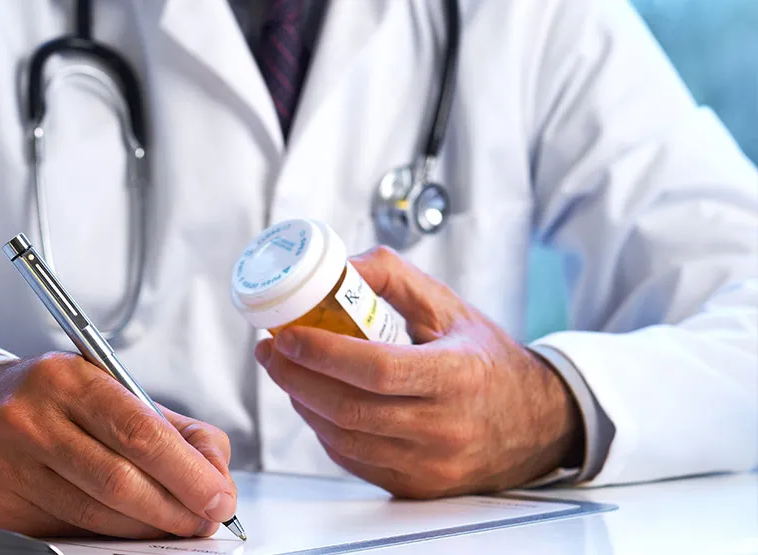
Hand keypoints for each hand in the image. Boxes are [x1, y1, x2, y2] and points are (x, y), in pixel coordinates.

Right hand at [0, 352, 237, 538]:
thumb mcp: (110, 393)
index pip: (140, 432)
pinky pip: (66, 533)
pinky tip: (129, 531)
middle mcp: (32, 418)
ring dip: (147, 530)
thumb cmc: (53, 404)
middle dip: (176, 508)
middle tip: (206, 521)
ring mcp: (8, 465)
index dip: (187, 473)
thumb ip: (172, 428)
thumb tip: (216, 471)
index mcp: (70, 379)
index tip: (219, 497)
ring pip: (95, 515)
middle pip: (119, 480)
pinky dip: (108, 538)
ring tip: (176, 527)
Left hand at [255, 247, 582, 497]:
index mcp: (456, 375)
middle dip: (295, 377)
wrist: (536, 424)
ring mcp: (429, 464)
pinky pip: (354, 460)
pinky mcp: (416, 486)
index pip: (376, 369)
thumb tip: (341, 265)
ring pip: (344, 438)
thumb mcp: (451, 308)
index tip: (286, 335)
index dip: (322, 353)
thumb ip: (395, 279)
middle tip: (271, 350)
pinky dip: (325, 430)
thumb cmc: (489, 361)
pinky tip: (316, 403)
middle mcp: (443, 427)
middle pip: (348, 408)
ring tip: (287, 372)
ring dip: (304, 403)